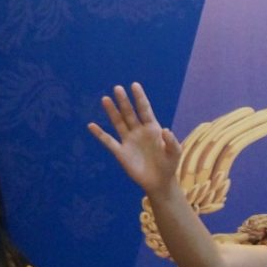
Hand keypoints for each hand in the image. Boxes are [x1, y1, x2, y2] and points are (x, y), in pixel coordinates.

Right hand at [88, 82, 182, 198]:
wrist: (159, 181)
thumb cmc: (169, 165)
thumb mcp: (175, 153)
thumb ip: (172, 141)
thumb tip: (165, 129)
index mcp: (152, 128)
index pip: (145, 109)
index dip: (140, 98)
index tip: (134, 85)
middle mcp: (138, 131)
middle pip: (129, 113)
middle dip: (124, 101)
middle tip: (118, 88)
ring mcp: (129, 141)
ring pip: (118, 122)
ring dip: (112, 111)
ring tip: (105, 99)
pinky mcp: (121, 152)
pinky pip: (108, 141)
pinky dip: (99, 134)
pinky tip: (91, 126)